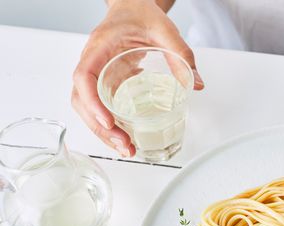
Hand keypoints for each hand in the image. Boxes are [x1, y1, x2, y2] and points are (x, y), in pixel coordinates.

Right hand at [72, 0, 203, 156]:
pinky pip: (100, 106)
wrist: (132, 5)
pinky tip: (126, 137)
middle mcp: (93, 62)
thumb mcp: (165, 30)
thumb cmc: (140, 13)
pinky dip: (110, 124)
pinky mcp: (106, 82)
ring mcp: (97, 73)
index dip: (93, 102)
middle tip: (124, 145)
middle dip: (100, 127)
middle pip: (82, 99)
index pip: (85, 76)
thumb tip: (196, 84)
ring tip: (126, 148)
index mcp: (100, 46)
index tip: (109, 121)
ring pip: (88, 107)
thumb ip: (181, 55)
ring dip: (103, 131)